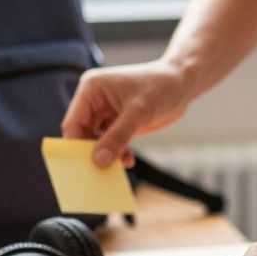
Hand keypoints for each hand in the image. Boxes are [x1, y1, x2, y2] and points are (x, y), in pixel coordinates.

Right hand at [60, 59, 190, 167]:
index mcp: (91, 89)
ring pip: (96, 140)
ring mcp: (106, 112)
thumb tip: (99, 161)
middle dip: (92, 152)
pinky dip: (117, 153)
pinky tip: (128, 160)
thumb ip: (118, 137)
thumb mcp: (139, 112)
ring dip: (107, 155)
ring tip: (119, 166)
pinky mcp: (119, 122)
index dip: (76, 145)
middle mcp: (94, 100)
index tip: (84, 165)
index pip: (73, 122)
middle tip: (101, 171)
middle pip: (82, 134)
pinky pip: (111, 142)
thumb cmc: (161, 87)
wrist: (183, 84)